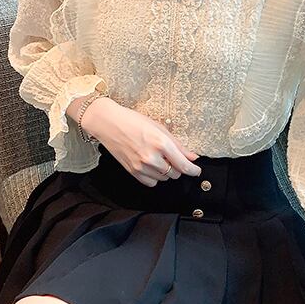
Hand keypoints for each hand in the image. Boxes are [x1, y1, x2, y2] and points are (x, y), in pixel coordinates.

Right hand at [76, 97, 200, 185]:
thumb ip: (178, 145)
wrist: (108, 123)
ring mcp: (141, 166)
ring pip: (164, 178)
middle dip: (178, 167)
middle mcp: (152, 157)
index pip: (184, 165)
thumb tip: (192, 157)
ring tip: (158, 158)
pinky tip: (151, 165)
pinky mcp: (132, 171)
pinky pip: (151, 182)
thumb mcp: (160, 128)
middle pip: (175, 174)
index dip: (193, 170)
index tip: (196, 170)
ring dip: (166, 171)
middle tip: (172, 157)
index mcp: (161, 143)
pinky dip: (155, 176)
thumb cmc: (133, 121)